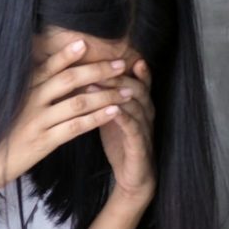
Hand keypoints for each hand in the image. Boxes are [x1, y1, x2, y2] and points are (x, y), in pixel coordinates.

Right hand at [0, 39, 129, 195]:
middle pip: (69, 80)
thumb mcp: (5, 109)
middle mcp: (29, 102)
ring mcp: (36, 122)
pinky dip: (97, 118)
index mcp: (20, 91)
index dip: (67, 55)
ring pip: (78, 102)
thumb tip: (46, 78)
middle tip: (120, 64)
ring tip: (127, 91)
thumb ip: (24, 94)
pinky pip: (76, 126)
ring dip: (106, 94)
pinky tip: (113, 113)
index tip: (86, 44)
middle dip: (98, 70)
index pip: (47, 67)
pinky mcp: (43, 142)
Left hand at [95, 59, 155, 206]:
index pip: (131, 78)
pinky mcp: (140, 145)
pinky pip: (133, 127)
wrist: (132, 177)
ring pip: (134, 103)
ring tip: (94, 83)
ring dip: (115, 92)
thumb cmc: (119, 142)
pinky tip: (111, 110)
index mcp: (137, 103)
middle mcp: (145, 111)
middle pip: (133, 86)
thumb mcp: (110, 115)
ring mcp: (145, 127)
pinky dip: (123, 116)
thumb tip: (82, 73)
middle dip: (114, 75)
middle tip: (94, 65)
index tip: (103, 52)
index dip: (120, 64)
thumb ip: (104, 95)